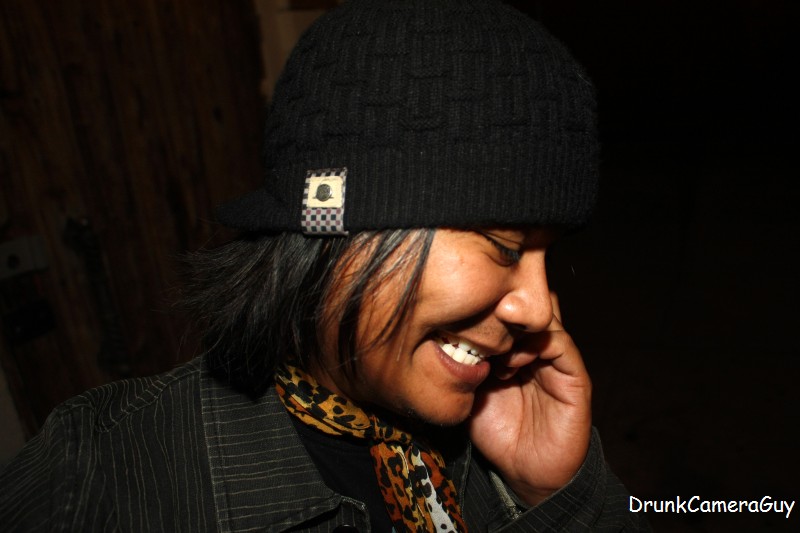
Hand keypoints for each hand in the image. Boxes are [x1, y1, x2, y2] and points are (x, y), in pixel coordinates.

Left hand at [468, 293, 591, 504]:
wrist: (526, 472)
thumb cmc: (496, 432)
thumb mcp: (468, 391)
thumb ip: (460, 364)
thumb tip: (439, 336)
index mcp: (513, 347)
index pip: (504, 310)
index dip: (484, 306)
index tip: (459, 315)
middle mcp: (537, 348)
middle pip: (525, 308)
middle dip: (500, 308)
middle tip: (477, 319)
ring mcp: (557, 360)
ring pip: (544, 319)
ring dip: (517, 327)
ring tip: (493, 345)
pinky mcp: (574, 376)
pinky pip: (561, 345)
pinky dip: (538, 344)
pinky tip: (513, 362)